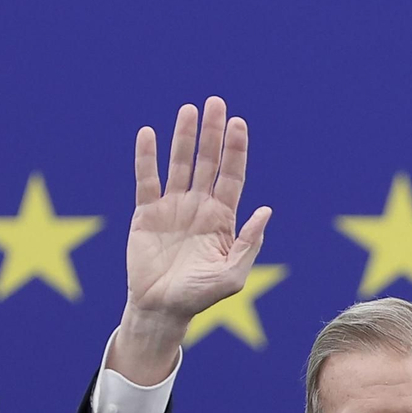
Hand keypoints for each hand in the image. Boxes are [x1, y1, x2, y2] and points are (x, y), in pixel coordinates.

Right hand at [126, 96, 271, 324]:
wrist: (161, 309)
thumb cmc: (199, 297)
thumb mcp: (232, 276)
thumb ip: (249, 244)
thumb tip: (266, 210)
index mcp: (222, 218)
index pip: (231, 175)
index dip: (235, 149)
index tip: (237, 122)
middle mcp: (198, 206)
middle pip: (207, 161)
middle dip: (212, 133)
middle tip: (214, 103)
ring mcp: (172, 207)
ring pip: (179, 164)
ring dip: (183, 137)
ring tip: (188, 110)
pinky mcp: (146, 214)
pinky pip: (146, 180)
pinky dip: (147, 157)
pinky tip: (148, 134)